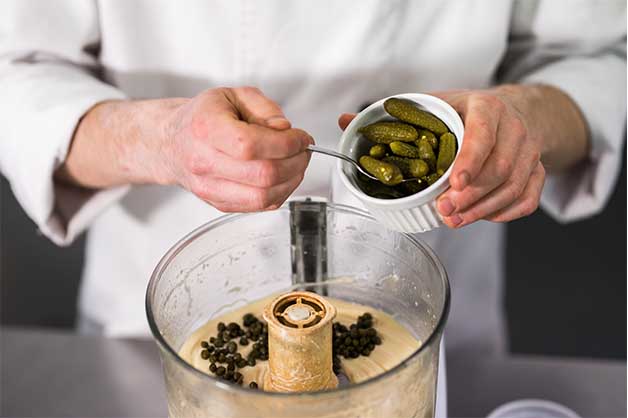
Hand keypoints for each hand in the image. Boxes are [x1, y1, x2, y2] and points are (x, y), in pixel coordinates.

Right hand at [60, 87, 312, 212]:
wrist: (171, 142)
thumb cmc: (203, 117)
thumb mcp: (233, 95)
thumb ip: (264, 107)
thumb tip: (284, 131)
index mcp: (206, 128)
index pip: (252, 145)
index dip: (287, 143)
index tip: (301, 137)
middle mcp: (204, 162)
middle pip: (262, 175)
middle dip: (296, 162)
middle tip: (303, 150)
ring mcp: (210, 187)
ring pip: (263, 197)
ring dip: (292, 181)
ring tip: (297, 163)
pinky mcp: (219, 203)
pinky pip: (259, 207)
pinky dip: (280, 193)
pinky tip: (283, 177)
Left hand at [338, 85, 549, 227]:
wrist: (509, 113)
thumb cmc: (462, 113)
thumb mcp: (431, 106)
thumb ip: (392, 116)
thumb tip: (344, 120)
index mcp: (485, 107)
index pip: (483, 133)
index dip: (470, 160)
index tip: (452, 184)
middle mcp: (513, 127)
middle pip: (499, 168)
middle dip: (470, 195)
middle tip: (443, 212)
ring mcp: (529, 151)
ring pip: (513, 187)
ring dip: (482, 209)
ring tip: (453, 221)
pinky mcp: (536, 170)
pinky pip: (528, 199)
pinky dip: (505, 213)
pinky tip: (480, 217)